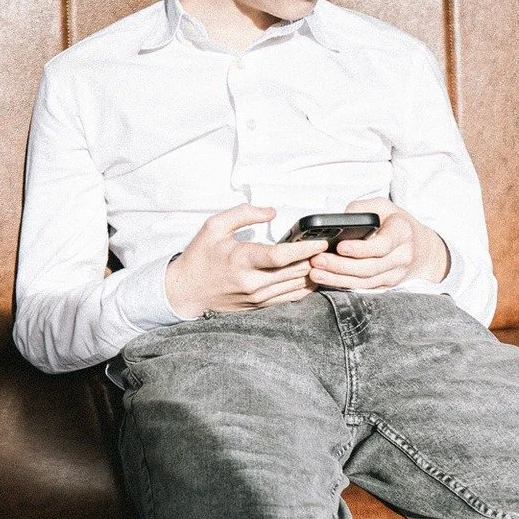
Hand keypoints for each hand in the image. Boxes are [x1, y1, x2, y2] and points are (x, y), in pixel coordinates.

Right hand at [165, 205, 326, 317]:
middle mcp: (251, 282)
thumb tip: (271, 211)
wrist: (185, 291)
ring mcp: (256, 298)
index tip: (321, 241)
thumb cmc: (199, 257)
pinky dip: (305, 287)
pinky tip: (315, 276)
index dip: (305, 249)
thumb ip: (243, 214)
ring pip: (295, 287)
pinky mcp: (259, 306)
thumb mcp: (214, 226)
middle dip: (316, 260)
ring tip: (329, 261)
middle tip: (333, 248)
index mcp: (241, 260)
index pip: (281, 256)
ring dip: (314, 274)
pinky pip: (289, 298)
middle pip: (294, 272)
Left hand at [306, 199, 449, 291]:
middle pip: (370, 266)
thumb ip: (362, 209)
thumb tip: (340, 220)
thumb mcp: (383, 206)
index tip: (340, 247)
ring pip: (365, 281)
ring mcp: (395, 273)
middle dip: (340, 265)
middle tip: (317, 260)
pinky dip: (343, 285)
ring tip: (315, 272)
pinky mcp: (387, 285)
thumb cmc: (396, 223)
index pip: (382, 245)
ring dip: (338, 278)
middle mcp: (402, 255)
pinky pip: (364, 288)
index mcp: (402, 232)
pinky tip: (326, 279)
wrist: (420, 248)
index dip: (361, 249)